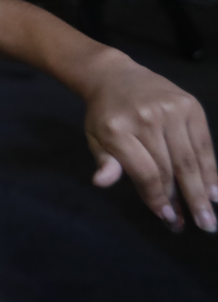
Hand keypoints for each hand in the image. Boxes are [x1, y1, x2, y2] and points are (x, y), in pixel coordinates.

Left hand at [84, 56, 217, 232]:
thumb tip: (101, 182)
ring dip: (202, 190)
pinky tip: (214, 190)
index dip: (158, 199)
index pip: (145, 172)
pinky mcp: (190, 105)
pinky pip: (204, 143)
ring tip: (208, 216)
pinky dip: (210, 169)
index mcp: (118, 129)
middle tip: (201, 225)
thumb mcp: (95, 137)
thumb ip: (104, 161)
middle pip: (172, 168)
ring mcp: (171, 109)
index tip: (168, 219)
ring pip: (190, 158)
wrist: (115, 76)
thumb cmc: (104, 115)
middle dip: (186, 200)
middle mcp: (147, 118)